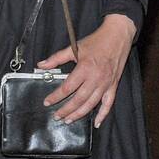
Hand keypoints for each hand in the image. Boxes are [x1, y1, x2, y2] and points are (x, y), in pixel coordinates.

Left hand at [38, 13, 136, 127]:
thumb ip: (57, 58)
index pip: (67, 88)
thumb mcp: (75, 47)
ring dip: (79, 114)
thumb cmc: (96, 41)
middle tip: (57, 116)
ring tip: (69, 120)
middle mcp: (95, 78)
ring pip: (91, 104)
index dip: (56, 96)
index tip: (47, 102)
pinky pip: (108, 103)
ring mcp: (105, 83)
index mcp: (84, 68)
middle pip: (78, 100)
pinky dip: (103, 114)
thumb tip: (41, 65)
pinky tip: (96, 123)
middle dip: (66, 110)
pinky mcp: (113, 85)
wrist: (117, 36)